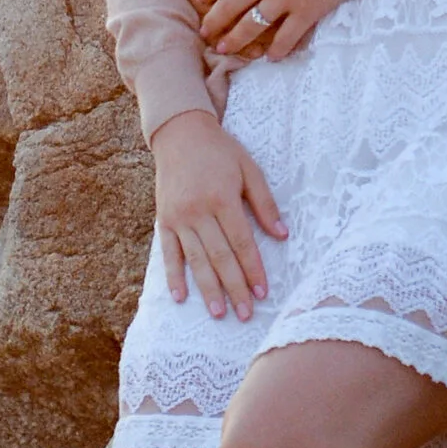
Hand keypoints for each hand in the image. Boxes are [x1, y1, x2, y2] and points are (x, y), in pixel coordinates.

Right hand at [152, 110, 286, 317]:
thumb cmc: (220, 152)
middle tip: (245, 314)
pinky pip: (168, 252)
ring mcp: (178, 217)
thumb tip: (282, 235)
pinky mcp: (163, 220)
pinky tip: (181, 297)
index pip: (241, 242)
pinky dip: (173, 275)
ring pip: (196, 259)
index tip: (262, 292)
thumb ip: (265, 203)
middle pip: (219, 256)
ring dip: (207, 288)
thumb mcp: (249, 169)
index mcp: (222, 198)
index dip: (253, 269)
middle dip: (234, 287)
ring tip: (218, 313)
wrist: (180, 133)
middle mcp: (198, 211)